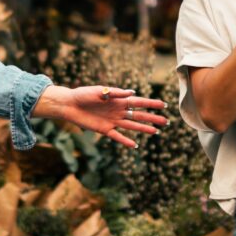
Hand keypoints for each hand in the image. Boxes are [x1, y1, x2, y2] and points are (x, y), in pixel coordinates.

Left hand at [33, 85, 167, 147]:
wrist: (69, 105)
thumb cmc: (83, 94)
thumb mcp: (99, 91)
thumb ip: (115, 93)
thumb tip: (132, 93)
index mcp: (118, 99)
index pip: (138, 102)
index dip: (151, 104)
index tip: (163, 105)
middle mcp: (118, 110)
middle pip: (138, 115)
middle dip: (152, 118)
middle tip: (166, 122)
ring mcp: (112, 121)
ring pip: (131, 125)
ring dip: (143, 128)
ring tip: (155, 132)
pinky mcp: (104, 130)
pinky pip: (117, 136)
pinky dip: (126, 140)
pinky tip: (135, 145)